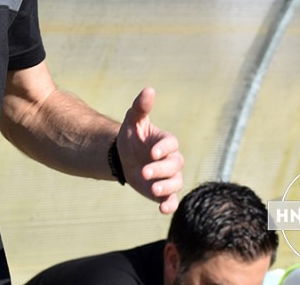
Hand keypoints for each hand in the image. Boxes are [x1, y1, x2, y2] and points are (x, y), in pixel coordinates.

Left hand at [117, 87, 182, 213]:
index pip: (171, 145)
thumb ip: (140, 107)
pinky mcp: (165, 192)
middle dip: (161, 170)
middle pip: (174, 166)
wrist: (124, 158)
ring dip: (166, 188)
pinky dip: (170, 205)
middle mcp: (171, 160)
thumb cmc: (131, 138)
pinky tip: (163, 209)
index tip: (152, 153)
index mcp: (165, 142)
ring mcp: (169, 177)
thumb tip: (148, 90)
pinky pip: (172, 199)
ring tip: (153, 190)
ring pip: (175, 183)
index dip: (163, 149)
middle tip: (144, 173)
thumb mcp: (133, 121)